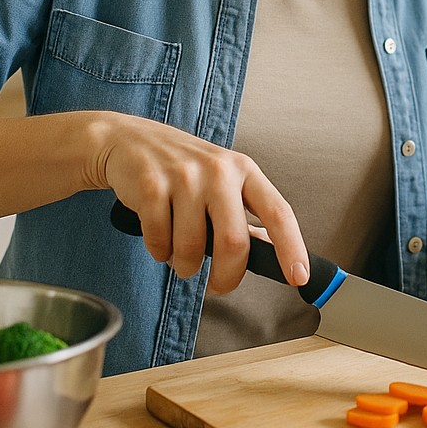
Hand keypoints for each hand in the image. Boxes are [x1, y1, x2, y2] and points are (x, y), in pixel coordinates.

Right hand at [85, 112, 308, 292]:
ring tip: (181, 255)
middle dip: (227, 276)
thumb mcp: (222, 181)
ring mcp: (184, 177)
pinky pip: (160, 242)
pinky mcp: (151, 186)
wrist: (128, 140)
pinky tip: (160, 239)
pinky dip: (159, 252)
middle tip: (219, 286)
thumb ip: (245, 213)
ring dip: (186, 266)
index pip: (278, 212)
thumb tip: (272, 251)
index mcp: (244, 170)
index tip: (298, 276)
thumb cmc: (182, 168)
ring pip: (192, 248)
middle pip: (233, 242)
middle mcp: (218, 170)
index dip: (291, 247)